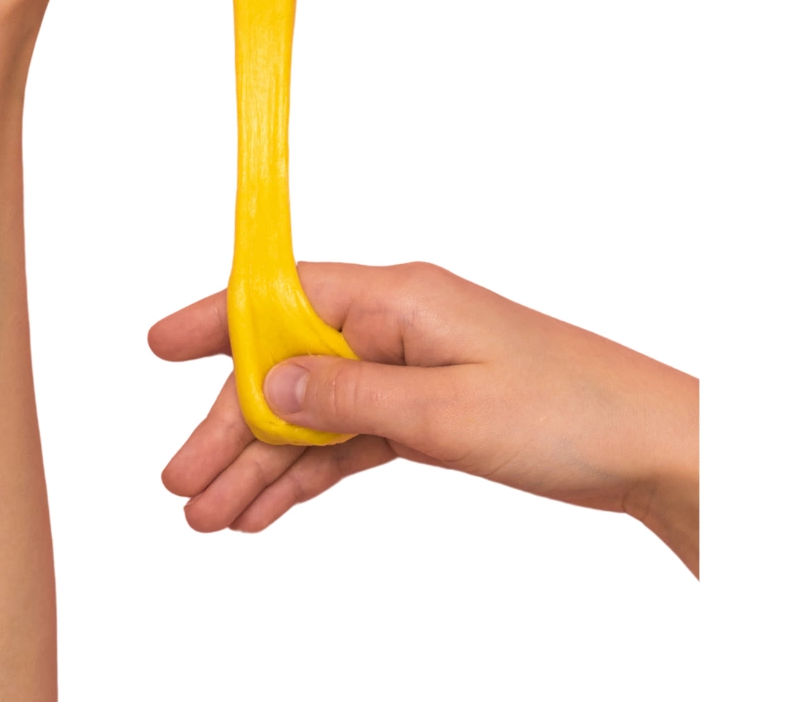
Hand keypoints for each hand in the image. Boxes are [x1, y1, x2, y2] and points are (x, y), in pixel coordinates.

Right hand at [149, 261, 699, 573]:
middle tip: (180, 486)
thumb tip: (267, 378)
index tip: (159, 346)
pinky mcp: (429, 411)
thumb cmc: (567, 411)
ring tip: (211, 516)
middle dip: (230, 426)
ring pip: (314, 413)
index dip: (218, 320)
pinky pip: (350, 438)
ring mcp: (411, 369)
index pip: (285, 296)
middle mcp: (397, 325)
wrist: (652, 447)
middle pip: (288, 368)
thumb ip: (349, 393)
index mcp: (400, 299)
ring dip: (262, 462)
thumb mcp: (446, 412)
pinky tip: (268, 509)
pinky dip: (308, 472)